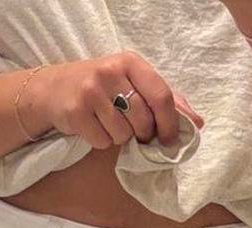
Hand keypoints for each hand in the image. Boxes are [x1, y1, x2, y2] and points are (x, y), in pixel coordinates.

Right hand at [22, 52, 203, 149]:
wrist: (53, 89)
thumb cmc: (102, 88)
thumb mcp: (133, 83)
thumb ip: (165, 101)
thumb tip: (197, 123)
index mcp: (131, 62)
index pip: (162, 96)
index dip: (170, 124)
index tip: (170, 141)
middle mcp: (111, 72)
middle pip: (143, 120)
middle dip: (142, 134)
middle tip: (132, 130)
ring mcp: (91, 91)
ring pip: (123, 134)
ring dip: (119, 138)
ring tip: (108, 123)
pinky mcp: (76, 111)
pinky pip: (103, 141)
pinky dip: (101, 141)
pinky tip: (93, 127)